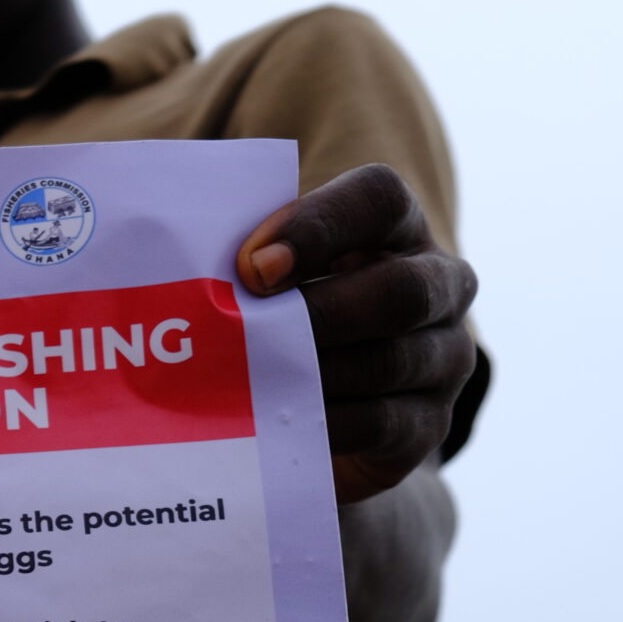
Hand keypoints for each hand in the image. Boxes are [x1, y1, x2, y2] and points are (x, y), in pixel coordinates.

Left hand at [236, 164, 477, 504]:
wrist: (321, 404)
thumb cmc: (284, 315)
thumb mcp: (273, 274)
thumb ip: (243, 255)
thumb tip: (176, 254)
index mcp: (397, 227)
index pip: (378, 198)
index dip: (317, 225)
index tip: (250, 265)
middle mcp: (441, 283)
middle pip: (400, 290)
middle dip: (320, 312)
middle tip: (252, 334)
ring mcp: (446, 356)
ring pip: (389, 361)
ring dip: (313, 372)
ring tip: (251, 381)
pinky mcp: (430, 423)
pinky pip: (381, 423)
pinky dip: (322, 421)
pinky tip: (275, 420)